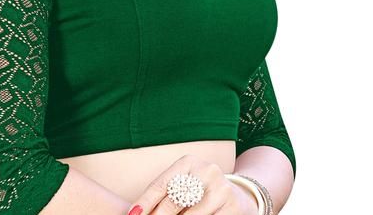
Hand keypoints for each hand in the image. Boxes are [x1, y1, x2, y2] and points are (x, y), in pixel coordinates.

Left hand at [126, 154, 258, 214]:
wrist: (239, 195)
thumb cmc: (202, 192)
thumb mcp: (185, 185)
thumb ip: (166, 195)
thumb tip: (137, 210)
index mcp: (188, 162)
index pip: (161, 184)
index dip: (145, 201)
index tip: (133, 214)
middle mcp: (206, 171)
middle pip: (174, 201)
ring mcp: (221, 189)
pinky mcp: (233, 207)